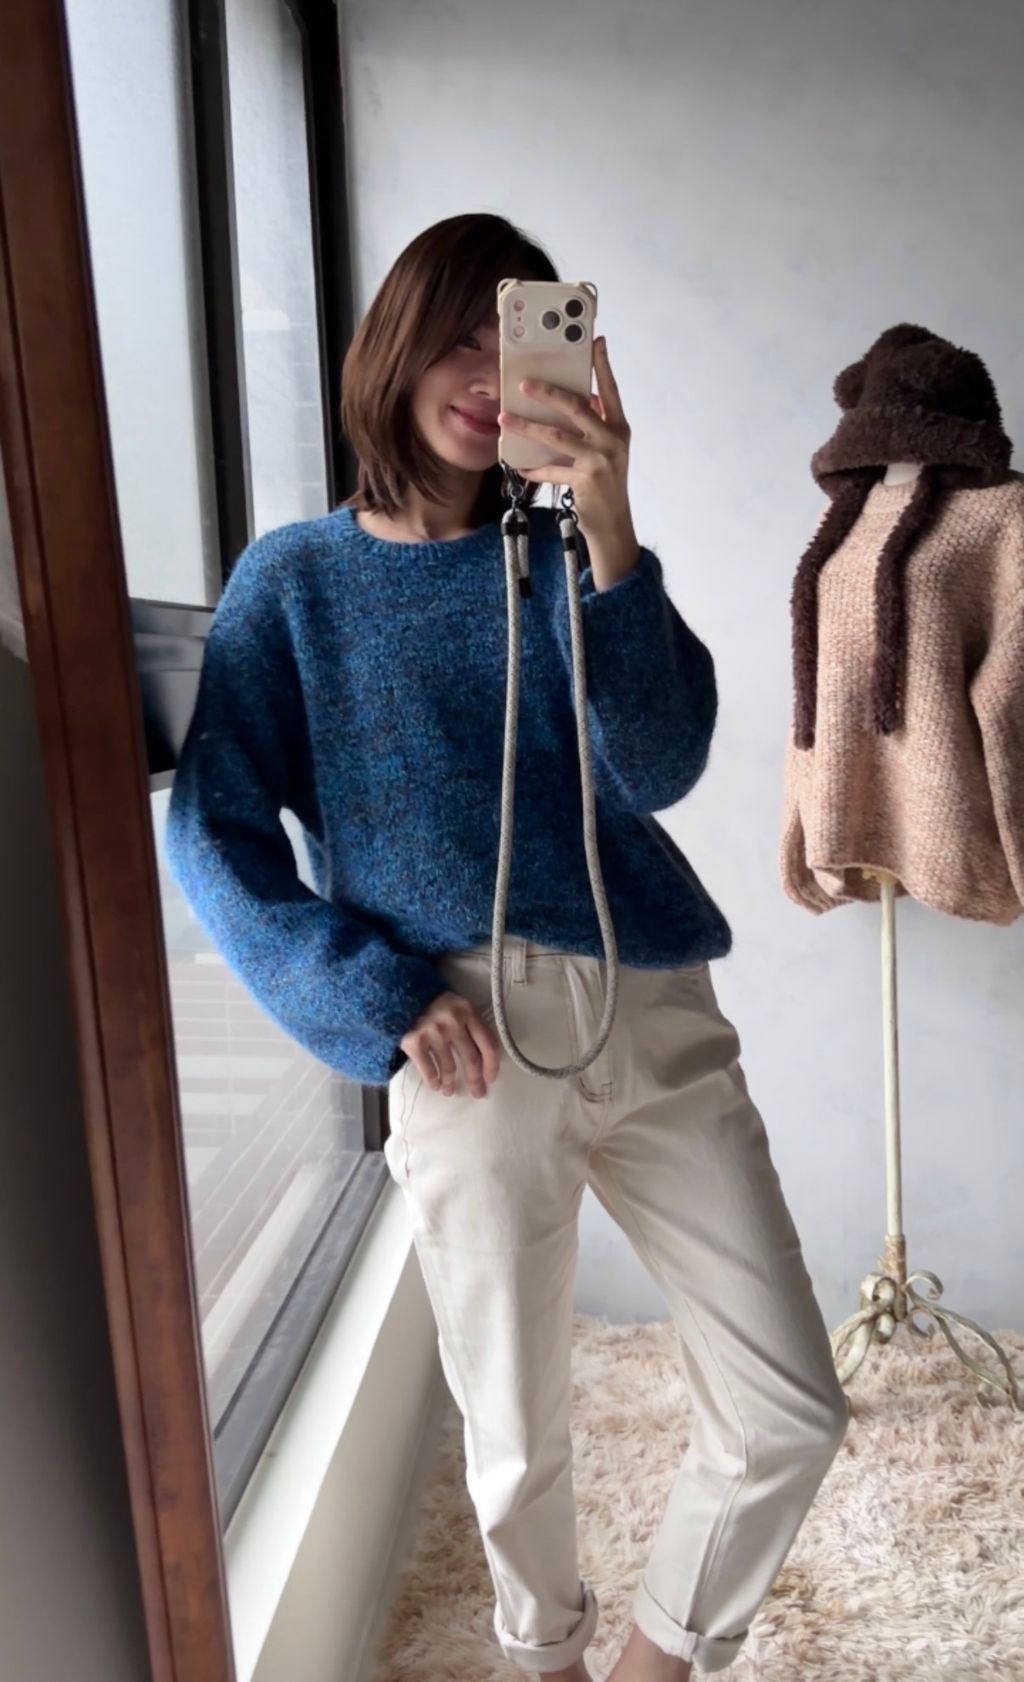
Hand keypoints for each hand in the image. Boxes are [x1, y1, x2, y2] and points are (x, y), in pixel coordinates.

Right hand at [399, 989, 501, 1098]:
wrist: (398, 993)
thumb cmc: (432, 1002)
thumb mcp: (456, 1005)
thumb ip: (470, 1024)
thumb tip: (483, 1057)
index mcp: (467, 1011)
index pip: (488, 1044)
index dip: (492, 1065)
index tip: (490, 1078)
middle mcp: (452, 1022)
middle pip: (471, 1059)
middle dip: (475, 1080)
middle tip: (477, 1092)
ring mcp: (432, 1032)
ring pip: (449, 1067)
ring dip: (451, 1083)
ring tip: (449, 1090)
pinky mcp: (414, 1042)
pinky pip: (429, 1070)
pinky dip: (433, 1081)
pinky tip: (436, 1086)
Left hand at [498, 335, 638, 564]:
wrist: (614, 524)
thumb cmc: (607, 485)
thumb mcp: (610, 451)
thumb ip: (598, 425)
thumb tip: (583, 398)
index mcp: (620, 428)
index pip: (611, 390)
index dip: (603, 365)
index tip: (596, 342)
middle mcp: (612, 440)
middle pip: (576, 407)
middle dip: (548, 393)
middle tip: (524, 384)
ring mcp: (599, 460)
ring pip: (556, 435)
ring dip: (527, 427)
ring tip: (505, 419)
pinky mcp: (584, 479)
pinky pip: (550, 468)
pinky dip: (533, 468)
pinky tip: (518, 465)